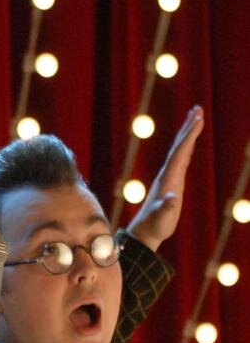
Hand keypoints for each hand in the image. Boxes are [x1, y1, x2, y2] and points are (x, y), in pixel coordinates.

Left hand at [126, 106, 203, 250]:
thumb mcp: (163, 219)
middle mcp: (167, 174)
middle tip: (197, 108)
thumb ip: (167, 208)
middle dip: (188, 127)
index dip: (189, 137)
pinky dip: (186, 149)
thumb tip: (172, 198)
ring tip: (196, 118)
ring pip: (180, 151)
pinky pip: (181, 160)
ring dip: (188, 135)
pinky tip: (189, 145)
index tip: (198, 120)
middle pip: (179, 146)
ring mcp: (168, 178)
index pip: (180, 153)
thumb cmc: (155, 227)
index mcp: (167, 179)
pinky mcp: (171, 183)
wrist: (144, 233)